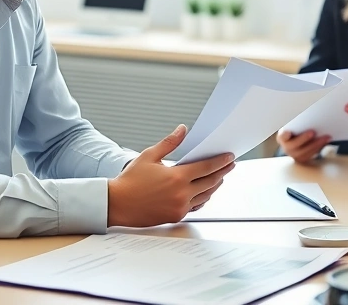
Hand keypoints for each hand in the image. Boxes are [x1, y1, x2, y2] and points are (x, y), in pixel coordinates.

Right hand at [107, 125, 234, 226]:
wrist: (117, 204)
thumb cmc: (130, 181)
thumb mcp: (149, 156)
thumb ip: (169, 143)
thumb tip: (182, 130)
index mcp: (176, 177)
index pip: (206, 167)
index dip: (220, 161)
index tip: (230, 157)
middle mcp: (181, 194)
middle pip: (210, 182)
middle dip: (223, 172)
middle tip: (230, 165)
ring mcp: (180, 207)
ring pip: (205, 196)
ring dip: (214, 186)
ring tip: (219, 177)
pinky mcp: (176, 216)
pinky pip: (195, 207)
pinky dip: (202, 198)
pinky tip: (204, 192)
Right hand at [276, 129, 330, 163]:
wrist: (295, 140)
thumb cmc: (295, 130)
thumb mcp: (293, 126)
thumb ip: (297, 124)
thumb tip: (306, 116)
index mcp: (282, 137)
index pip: (282, 136)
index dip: (285, 135)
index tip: (288, 132)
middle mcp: (287, 148)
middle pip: (295, 145)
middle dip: (304, 138)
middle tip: (313, 132)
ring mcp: (294, 155)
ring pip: (305, 151)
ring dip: (317, 144)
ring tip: (326, 137)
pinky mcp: (303, 159)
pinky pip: (311, 154)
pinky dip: (319, 147)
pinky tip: (326, 141)